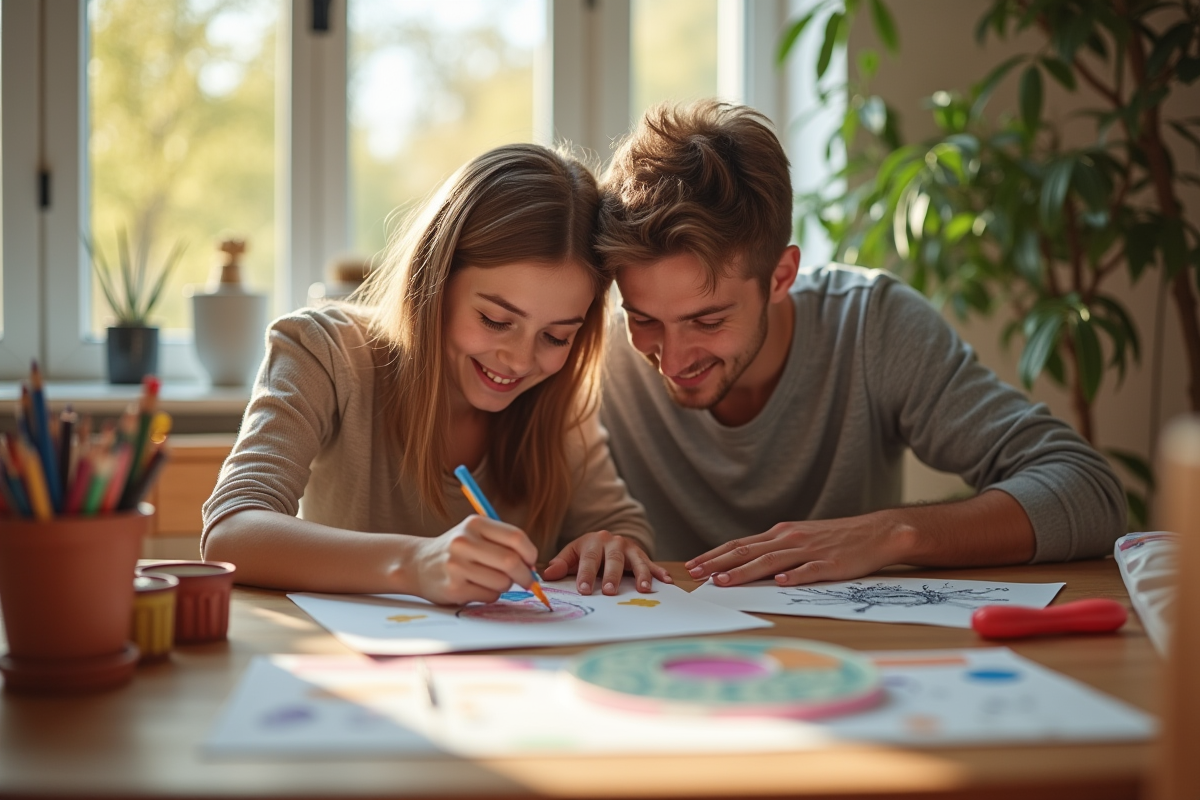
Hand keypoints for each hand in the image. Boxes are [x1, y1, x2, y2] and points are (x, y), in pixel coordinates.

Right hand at [407, 515, 538, 604]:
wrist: (417, 564)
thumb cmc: (457, 550)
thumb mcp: (475, 534)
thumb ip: (504, 543)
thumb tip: (532, 566)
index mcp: (475, 524)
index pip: (516, 537)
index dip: (531, 553)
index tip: (531, 562)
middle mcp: (464, 542)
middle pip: (511, 561)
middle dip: (525, 575)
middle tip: (527, 580)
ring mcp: (457, 566)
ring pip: (502, 582)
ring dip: (505, 586)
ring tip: (492, 581)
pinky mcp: (453, 588)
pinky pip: (489, 596)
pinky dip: (491, 595)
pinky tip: (478, 588)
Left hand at [541, 531, 671, 594]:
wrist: (606, 539)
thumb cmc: (587, 551)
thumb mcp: (572, 554)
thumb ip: (561, 564)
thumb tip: (547, 575)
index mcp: (593, 541)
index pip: (588, 559)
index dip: (585, 575)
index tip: (583, 590)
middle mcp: (613, 542)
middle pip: (613, 560)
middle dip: (612, 576)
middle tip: (610, 591)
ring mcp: (629, 548)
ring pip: (636, 561)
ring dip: (640, 575)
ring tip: (642, 589)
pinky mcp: (642, 555)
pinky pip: (652, 563)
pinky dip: (659, 572)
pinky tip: (666, 581)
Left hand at [684, 514, 908, 586]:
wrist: (875, 533)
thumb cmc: (835, 539)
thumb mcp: (800, 538)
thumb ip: (775, 550)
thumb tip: (745, 564)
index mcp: (781, 534)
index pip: (740, 544)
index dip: (715, 555)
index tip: (694, 565)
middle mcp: (790, 539)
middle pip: (748, 551)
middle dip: (718, 564)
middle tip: (695, 574)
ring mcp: (809, 551)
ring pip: (771, 561)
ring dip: (745, 571)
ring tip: (724, 581)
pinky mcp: (830, 564)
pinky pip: (809, 571)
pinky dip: (793, 576)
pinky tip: (779, 582)